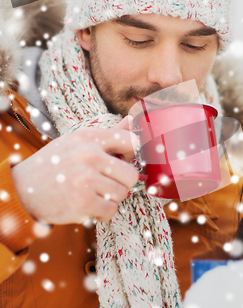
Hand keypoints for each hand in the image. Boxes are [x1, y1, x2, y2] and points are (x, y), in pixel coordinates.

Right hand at [11, 116, 139, 223]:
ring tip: (93, 195)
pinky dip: (103, 213)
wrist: (20, 190)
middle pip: (132, 175)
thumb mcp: (77, 142)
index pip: (130, 141)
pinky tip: (90, 207)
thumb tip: (132, 119)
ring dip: (111, 199)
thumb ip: (108, 134)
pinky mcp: (83, 201)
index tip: (121, 161)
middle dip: (123, 183)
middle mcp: (89, 155)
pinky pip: (111, 210)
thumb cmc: (53, 165)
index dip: (131, 154)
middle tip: (107, 184)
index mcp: (89, 138)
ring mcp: (86, 179)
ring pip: (122, 194)